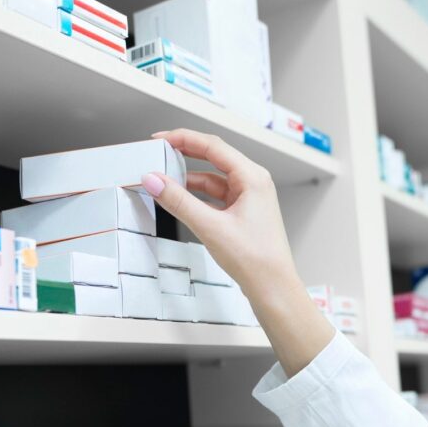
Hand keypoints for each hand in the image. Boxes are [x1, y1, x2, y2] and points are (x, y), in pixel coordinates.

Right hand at [141, 129, 334, 375]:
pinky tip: (181, 198)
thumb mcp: (210, 226)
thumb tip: (154, 180)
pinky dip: (197, 194)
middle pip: (213, 157)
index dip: (183, 139)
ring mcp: (249, 197)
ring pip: (213, 177)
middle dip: (185, 153)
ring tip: (164, 178)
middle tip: (159, 152)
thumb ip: (178, 201)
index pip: (213, 146)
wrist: (273, 287)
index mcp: (252, 177)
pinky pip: (216, 194)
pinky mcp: (243, 212)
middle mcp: (253, 182)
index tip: (160, 139)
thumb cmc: (255, 259)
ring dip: (189, 176)